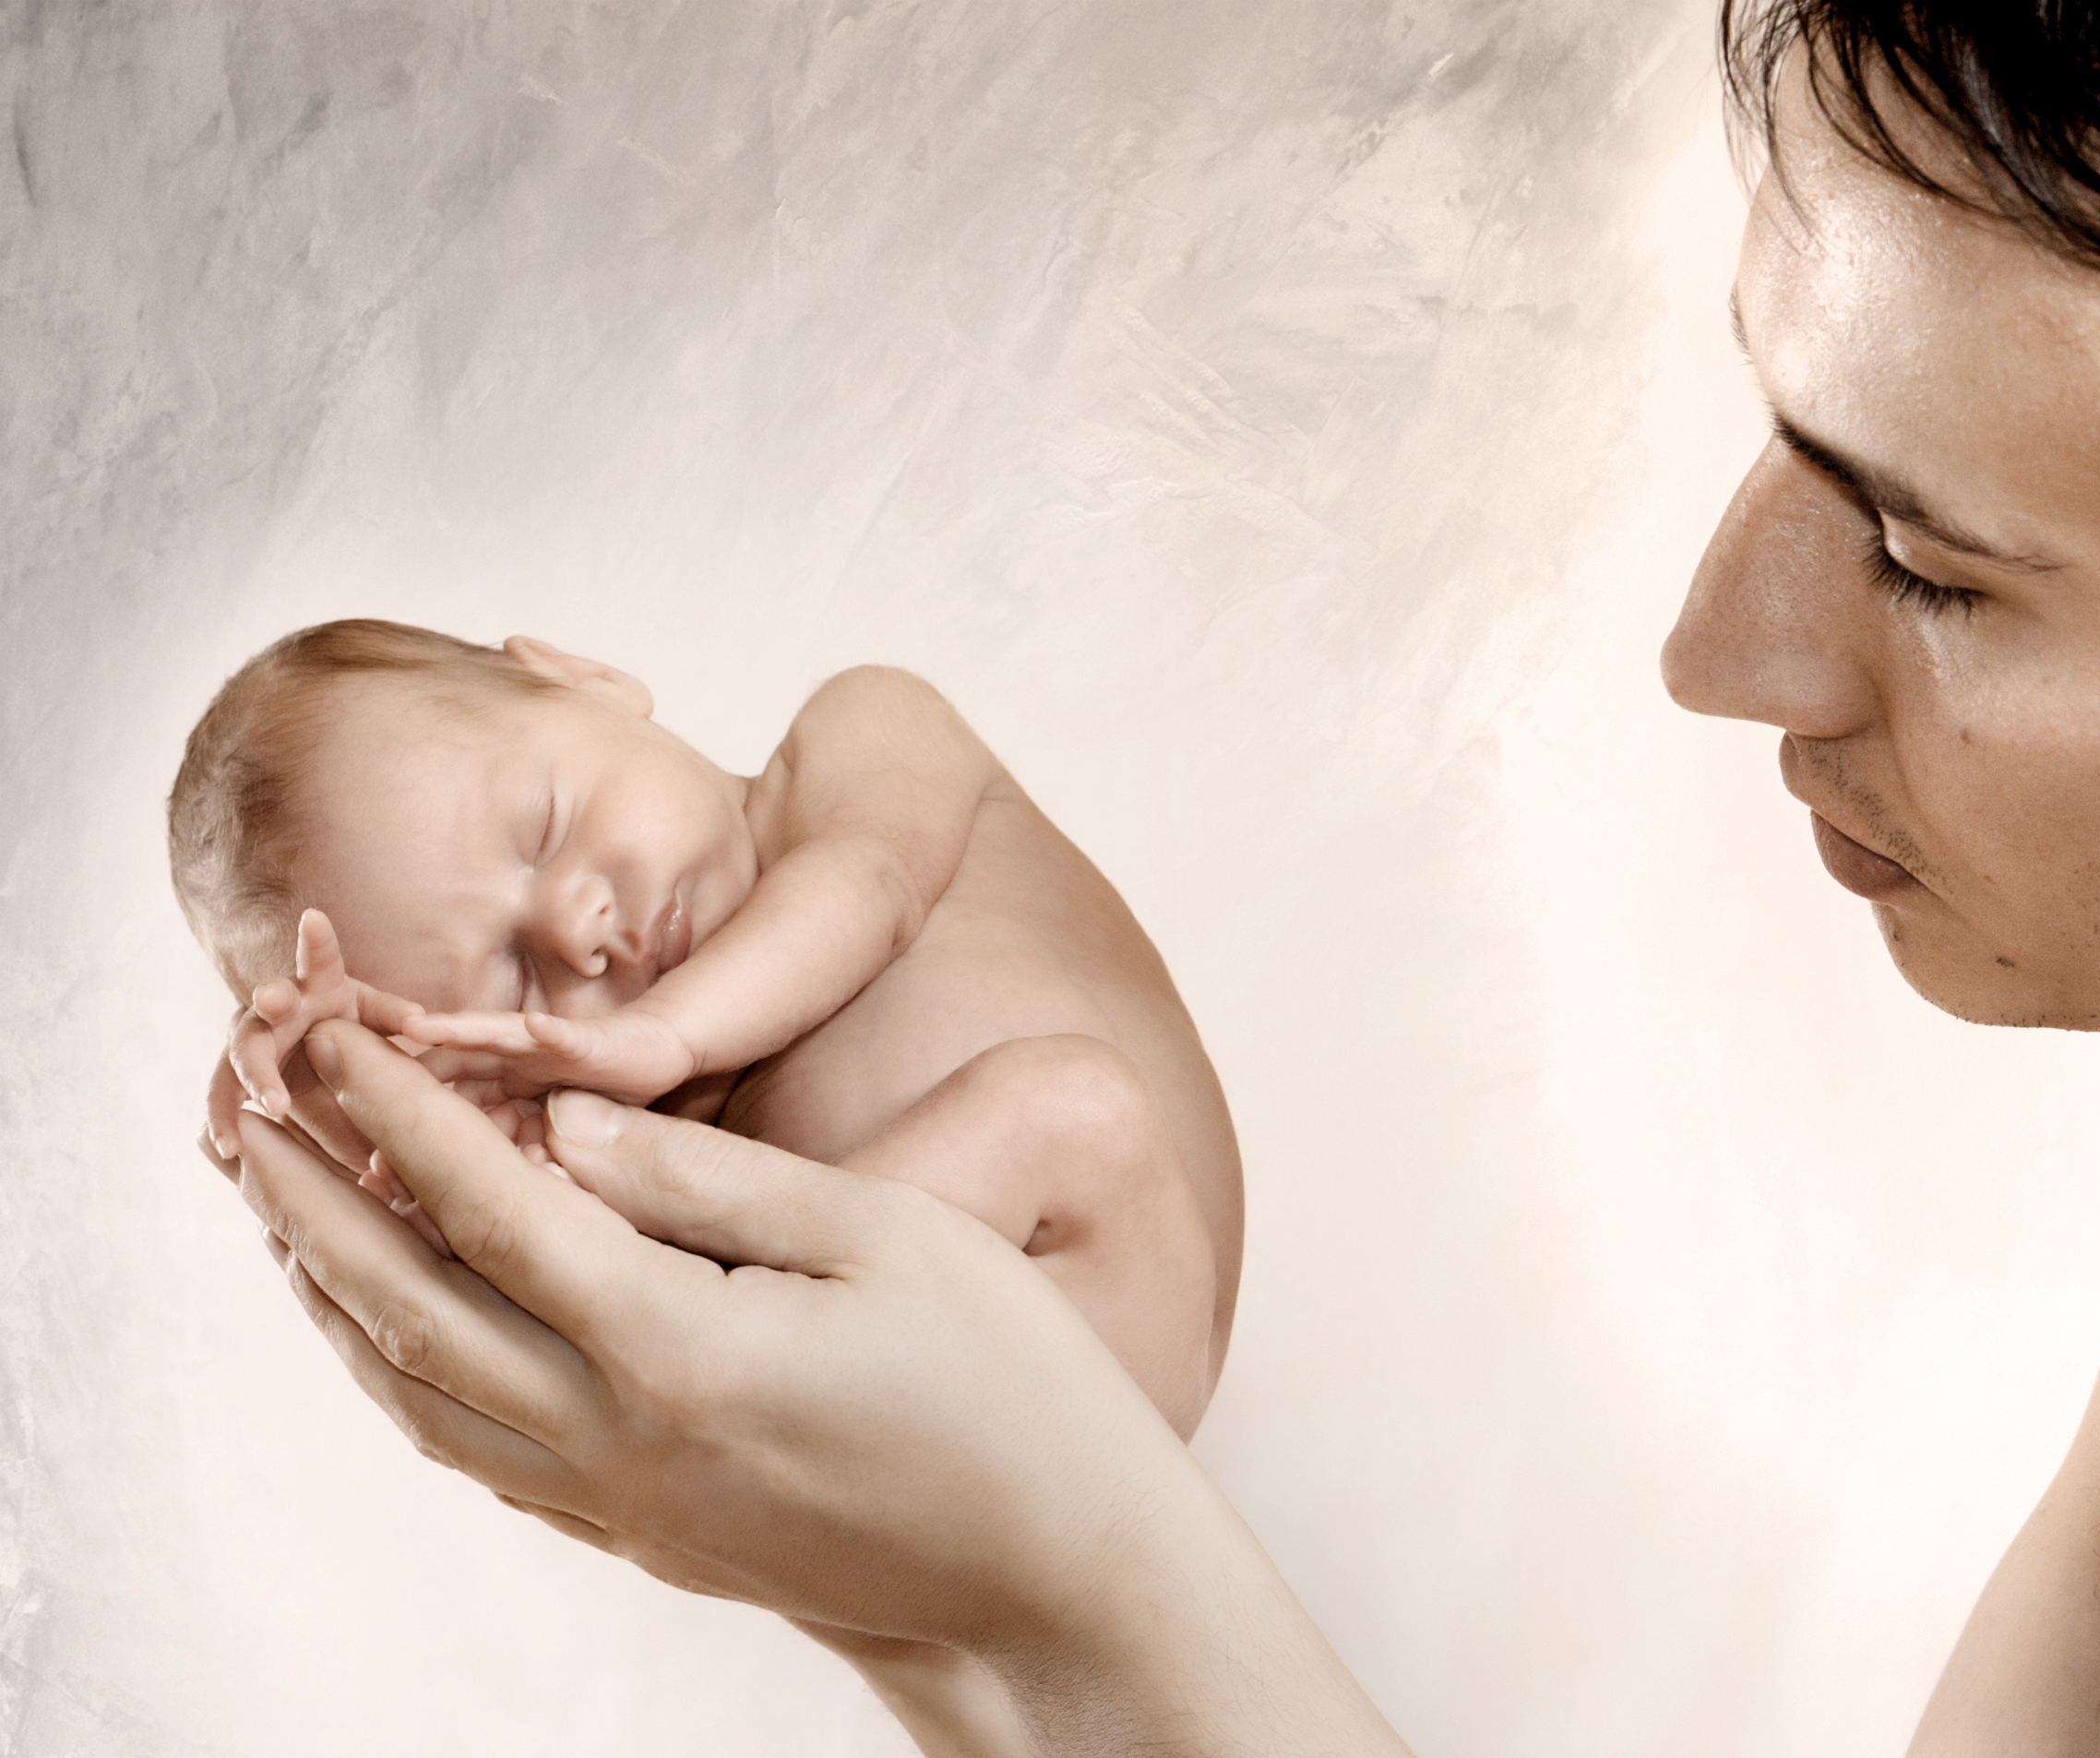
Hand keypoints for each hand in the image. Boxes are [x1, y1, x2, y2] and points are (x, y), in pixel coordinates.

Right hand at [212, 910, 424, 1158]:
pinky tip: (229, 1148)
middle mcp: (276, 1005)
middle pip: (268, 1001)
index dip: (317, 938)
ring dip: (252, 1080)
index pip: (319, 957)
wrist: (318, 1053)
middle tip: (271, 1000)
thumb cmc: (351, 1024)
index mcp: (317, 984)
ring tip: (274, 1107)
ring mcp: (251, 1036)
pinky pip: (224, 1096)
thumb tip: (421, 1021)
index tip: (315, 916)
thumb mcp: (376, 1018)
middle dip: (269, 1000)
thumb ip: (394, 1016)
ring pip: (240, 1056)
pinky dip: (226, 1121)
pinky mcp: (235, 1072)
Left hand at [227, 1019, 1403, 1754]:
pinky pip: (479, 1452)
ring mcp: (621, 1505)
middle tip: (242, 1114)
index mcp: (673, 1348)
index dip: (396, 1114)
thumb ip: (714, 1181)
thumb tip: (573, 1131)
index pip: (489, 1206)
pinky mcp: (646, 1541)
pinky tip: (406, 1340)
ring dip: (338, 1300)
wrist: (1054, 1586)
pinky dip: (410, 1379)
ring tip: (288, 1219)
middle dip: (313, 1206)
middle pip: (409, 1312)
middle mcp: (615, 1441)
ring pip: (423, 1397)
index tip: (325, 1036)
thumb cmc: (1007, 1394)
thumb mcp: (888, 1237)